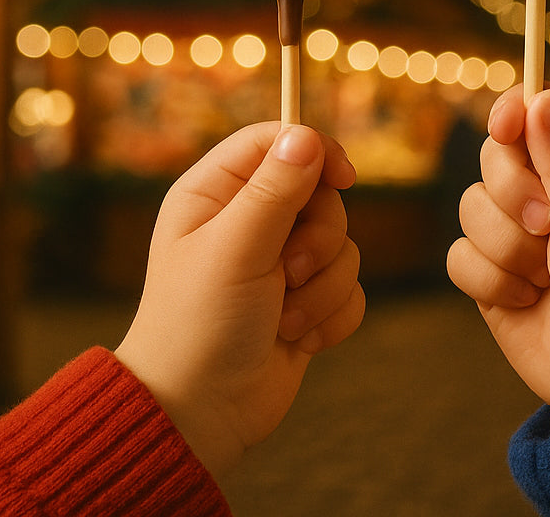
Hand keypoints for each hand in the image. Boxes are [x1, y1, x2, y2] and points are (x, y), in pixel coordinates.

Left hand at [115, 123, 364, 478]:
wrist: (199, 414)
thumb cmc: (199, 326)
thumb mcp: (235, 248)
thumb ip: (275, 190)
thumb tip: (306, 135)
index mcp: (215, 195)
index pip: (276, 141)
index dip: (314, 151)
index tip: (343, 178)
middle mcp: (248, 223)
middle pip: (322, 195)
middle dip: (319, 240)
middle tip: (288, 271)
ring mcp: (279, 265)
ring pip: (343, 246)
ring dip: (322, 288)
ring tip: (285, 319)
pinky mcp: (305, 303)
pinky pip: (350, 289)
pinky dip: (331, 316)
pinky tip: (297, 340)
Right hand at [446, 86, 549, 427]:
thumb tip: (540, 96)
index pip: (542, 113)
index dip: (517, 111)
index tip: (505, 125)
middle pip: (495, 154)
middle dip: (513, 192)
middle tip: (547, 225)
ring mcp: (515, 232)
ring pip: (470, 205)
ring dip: (507, 247)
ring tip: (545, 277)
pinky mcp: (488, 272)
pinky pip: (458, 254)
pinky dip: (490, 281)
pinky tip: (525, 301)